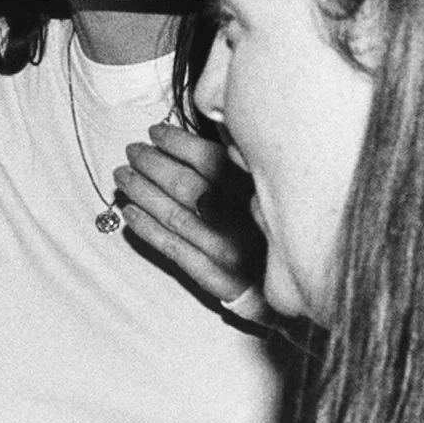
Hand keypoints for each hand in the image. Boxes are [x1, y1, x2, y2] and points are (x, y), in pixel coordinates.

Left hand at [116, 121, 265, 312]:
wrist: (300, 291)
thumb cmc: (280, 235)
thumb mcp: (273, 194)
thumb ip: (243, 168)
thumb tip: (207, 135)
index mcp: (259, 195)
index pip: (209, 160)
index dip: (176, 143)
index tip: (155, 131)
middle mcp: (242, 222)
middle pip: (185, 186)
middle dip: (152, 164)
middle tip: (132, 151)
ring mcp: (226, 252)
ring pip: (173, 215)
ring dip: (142, 192)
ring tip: (123, 177)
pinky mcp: (216, 278)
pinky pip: (173, 249)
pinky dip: (146, 229)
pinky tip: (129, 213)